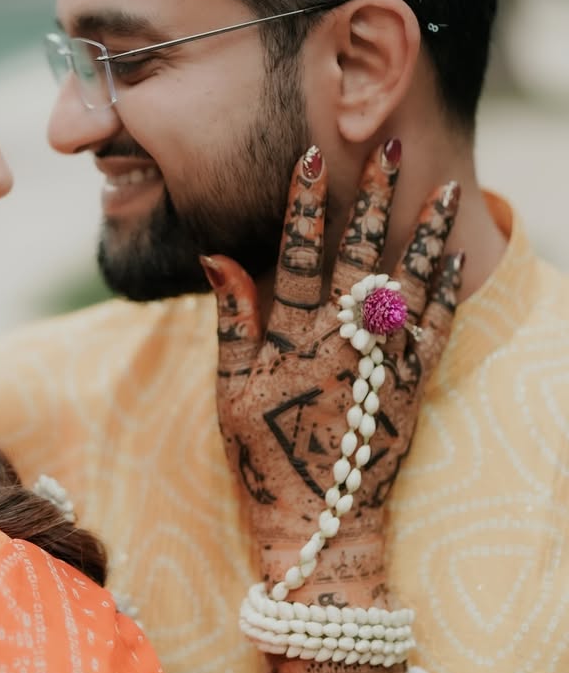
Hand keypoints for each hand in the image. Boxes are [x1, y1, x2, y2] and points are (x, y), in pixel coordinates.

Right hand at [202, 140, 461, 588]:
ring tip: (445, 189)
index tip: (309, 158)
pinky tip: (454, 257)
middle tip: (386, 149)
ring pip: (411, 284)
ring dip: (428, 233)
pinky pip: (437, 329)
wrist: (322, 524)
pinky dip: (447, 291)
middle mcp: (344, 343)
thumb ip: (232, 321)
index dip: (303, 206)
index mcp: (293, 341)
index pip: (299, 257)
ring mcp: (385, 363)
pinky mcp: (414, 386)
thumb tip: (217, 257)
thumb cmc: (264, 460)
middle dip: (373, 199)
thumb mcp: (230, 392)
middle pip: (362, 257)